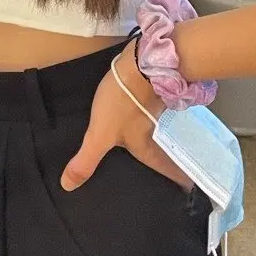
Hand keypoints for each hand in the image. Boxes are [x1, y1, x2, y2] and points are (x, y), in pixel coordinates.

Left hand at [60, 44, 193, 193]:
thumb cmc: (124, 102)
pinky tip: (141, 118)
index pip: (168, 172)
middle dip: (169, 165)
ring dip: (160, 142)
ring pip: (160, 134)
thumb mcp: (100, 134)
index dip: (177, 184)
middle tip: (171, 175)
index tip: (186, 193)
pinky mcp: (153, 95)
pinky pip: (153, 114)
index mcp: (147, 148)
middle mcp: (159, 134)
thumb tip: (68, 186)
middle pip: (167, 154)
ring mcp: (158, 113)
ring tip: (153, 149)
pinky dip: (150, 120)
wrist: (142, 62)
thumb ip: (86, 159)